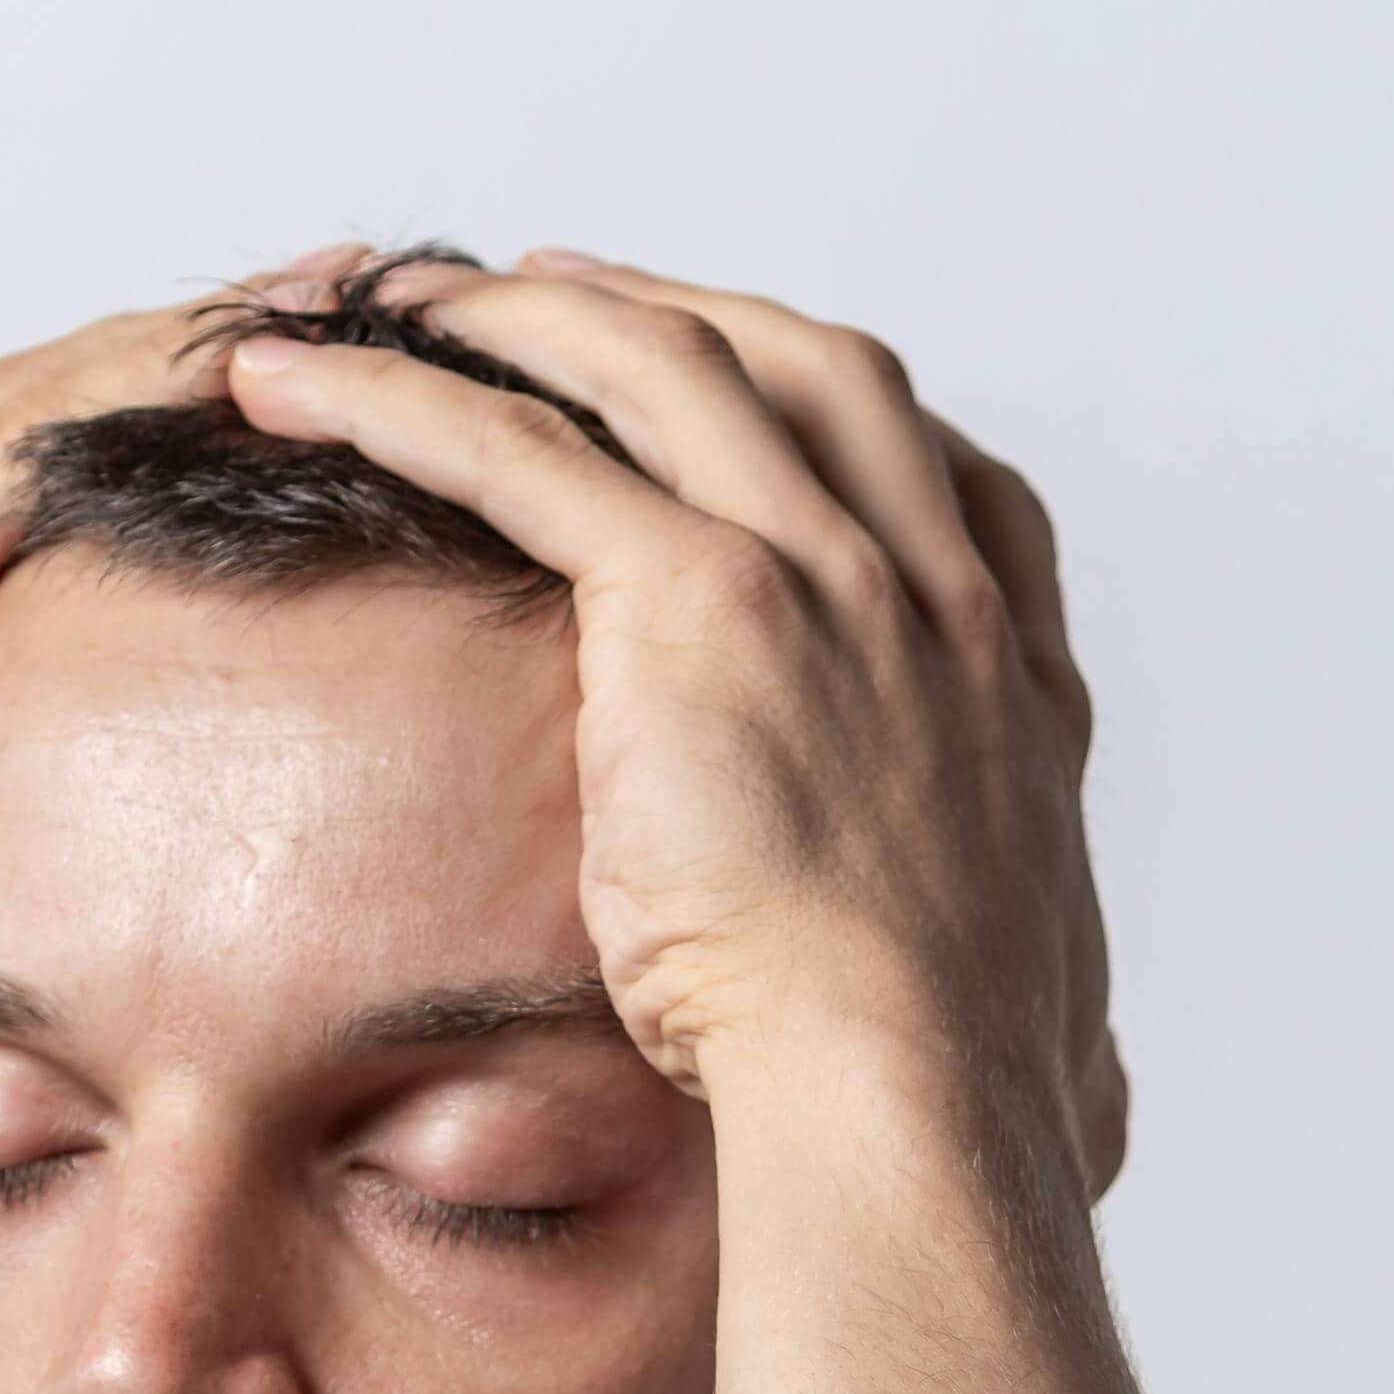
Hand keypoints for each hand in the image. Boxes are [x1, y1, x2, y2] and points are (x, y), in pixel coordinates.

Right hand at [0, 292, 263, 1259]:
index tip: (269, 402)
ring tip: (337, 295)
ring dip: (185, 340)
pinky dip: (134, 398)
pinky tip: (250, 368)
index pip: (5, 512)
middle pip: (26, 417)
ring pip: (31, 408)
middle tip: (338, 294)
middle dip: (179, 346)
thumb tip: (70, 1050)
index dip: (132, 436)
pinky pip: (19, 468)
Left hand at [224, 253, 1118, 1207]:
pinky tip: (301, 380)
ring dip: (513, 318)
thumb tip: (1091, 1103)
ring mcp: (829, 576)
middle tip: (546, 290)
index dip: (834, 414)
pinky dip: (400, 397)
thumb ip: (1037, 1001)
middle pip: (798, 363)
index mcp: (1014, 682)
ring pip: (652, 365)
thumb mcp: (1029, 1017)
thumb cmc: (944, 1098)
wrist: (912, 1094)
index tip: (748, 386)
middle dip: (666, 308)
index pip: (946, 481)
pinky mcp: (700, 602)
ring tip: (396, 303)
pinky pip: (520, 450)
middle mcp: (934, 592)